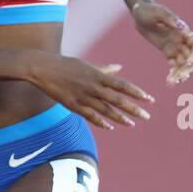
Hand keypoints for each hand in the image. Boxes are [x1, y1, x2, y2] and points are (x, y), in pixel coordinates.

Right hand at [27, 52, 153, 130]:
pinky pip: (89, 116)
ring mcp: (83, 97)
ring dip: (120, 118)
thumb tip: (120, 67)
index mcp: (98, 75)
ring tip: (132, 124)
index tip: (149, 99)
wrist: (43, 68)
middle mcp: (93, 87)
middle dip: (134, 109)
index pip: (122, 85)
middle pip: (118, 100)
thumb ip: (105, 69)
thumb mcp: (87, 64)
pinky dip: (100, 122)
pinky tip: (110, 127)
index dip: (136, 92)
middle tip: (147, 116)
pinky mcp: (73, 105)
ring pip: (105, 110)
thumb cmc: (66, 64)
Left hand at [132, 0, 192, 85]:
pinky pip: (174, 64)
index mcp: (183, 30)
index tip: (188, 61)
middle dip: (188, 67)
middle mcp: (182, 39)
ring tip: (172, 82)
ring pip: (183, 63)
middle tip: (179, 77)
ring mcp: (175, 46)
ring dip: (181, 73)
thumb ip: (169, 18)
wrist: (139, 14)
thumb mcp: (158, 12)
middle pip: (192, 56)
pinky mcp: (167, 51)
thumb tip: (181, 26)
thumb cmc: (149, 10)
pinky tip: (168, 81)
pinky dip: (173, 72)